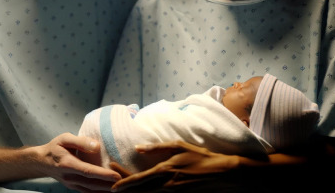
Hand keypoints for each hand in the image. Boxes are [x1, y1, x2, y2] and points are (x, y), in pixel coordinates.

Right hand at [35, 132, 120, 191]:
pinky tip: (108, 191)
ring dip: (105, 191)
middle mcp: (70, 177)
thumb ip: (81, 142)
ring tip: (121, 189)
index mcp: (68, 164)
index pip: (88, 171)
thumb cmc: (55, 147)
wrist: (41, 162)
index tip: (117, 176)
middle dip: (109, 185)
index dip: (103, 174)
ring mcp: (71, 184)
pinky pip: (87, 192)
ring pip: (90, 191)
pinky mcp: (73, 187)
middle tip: (125, 185)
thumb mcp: (65, 138)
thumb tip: (97, 146)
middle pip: (92, 184)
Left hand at [110, 140, 242, 191]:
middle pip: (140, 191)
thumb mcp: (178, 146)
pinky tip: (143, 191)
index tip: (112, 185)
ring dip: (135, 192)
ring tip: (124, 189)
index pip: (139, 180)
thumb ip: (157, 147)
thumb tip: (138, 148)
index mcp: (165, 171)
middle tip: (112, 188)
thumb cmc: (200, 156)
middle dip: (125, 189)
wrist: (222, 173)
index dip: (124, 182)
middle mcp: (166, 185)